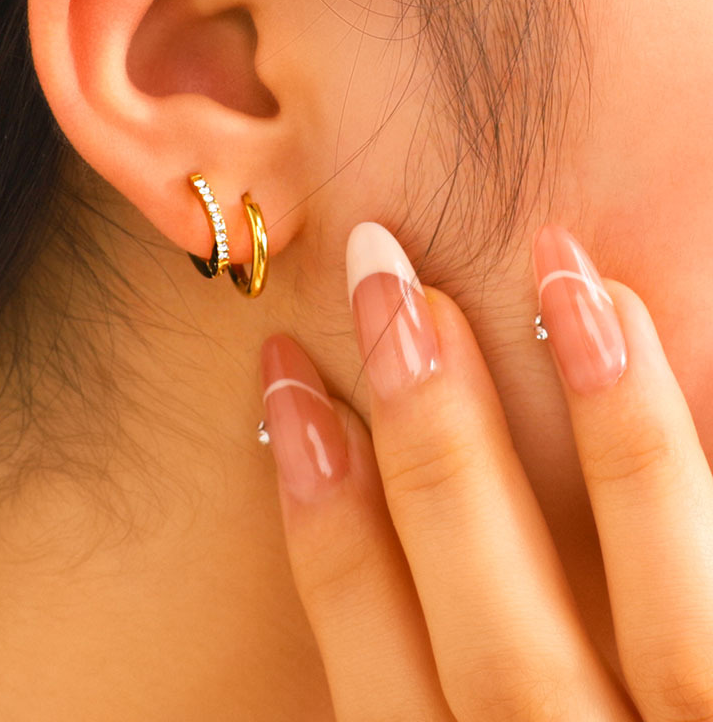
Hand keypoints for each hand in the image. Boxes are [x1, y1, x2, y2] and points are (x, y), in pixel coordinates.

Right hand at [258, 221, 712, 720]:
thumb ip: (408, 702)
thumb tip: (345, 541)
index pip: (370, 659)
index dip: (319, 508)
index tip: (287, 376)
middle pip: (495, 627)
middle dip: (434, 444)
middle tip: (390, 278)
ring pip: (675, 623)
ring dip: (620, 440)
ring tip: (567, 277)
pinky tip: (698, 363)